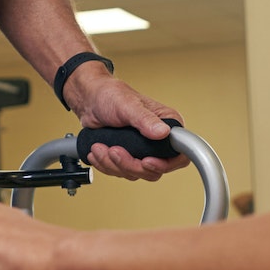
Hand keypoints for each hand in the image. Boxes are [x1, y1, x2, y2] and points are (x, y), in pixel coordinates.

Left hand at [69, 68, 189, 181]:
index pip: (180, 154)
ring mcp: (143, 151)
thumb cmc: (110, 95)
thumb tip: (163, 132)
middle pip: (155, 169)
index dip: (165, 164)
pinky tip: (98, 152)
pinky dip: (107, 165)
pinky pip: (122, 172)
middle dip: (130, 164)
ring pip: (136, 173)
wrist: (90, 100)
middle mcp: (158, 140)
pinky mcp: (129, 157)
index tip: (146, 161)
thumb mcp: (128, 105)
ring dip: (114, 164)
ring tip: (100, 147)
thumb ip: (145, 119)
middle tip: (114, 150)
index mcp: (167, 124)